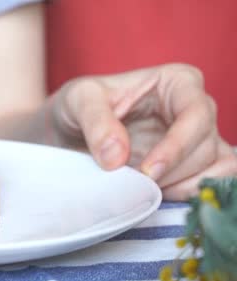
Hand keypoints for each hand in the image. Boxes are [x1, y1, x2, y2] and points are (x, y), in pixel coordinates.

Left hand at [46, 63, 236, 199]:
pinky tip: (162, 197)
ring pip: (215, 168)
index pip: (196, 113)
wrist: (67, 132)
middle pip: (205, 146)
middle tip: (135, 184)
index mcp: (177, 82)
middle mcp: (196, 108)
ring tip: (145, 190)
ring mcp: (198, 139)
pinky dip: (194, 195)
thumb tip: (117, 156)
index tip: (148, 171)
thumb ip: (96, 122)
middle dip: (172, 172)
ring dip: (183, 187)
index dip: (177, 146)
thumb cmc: (78, 106)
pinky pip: (215, 182)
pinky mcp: (193, 166)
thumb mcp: (78, 100)